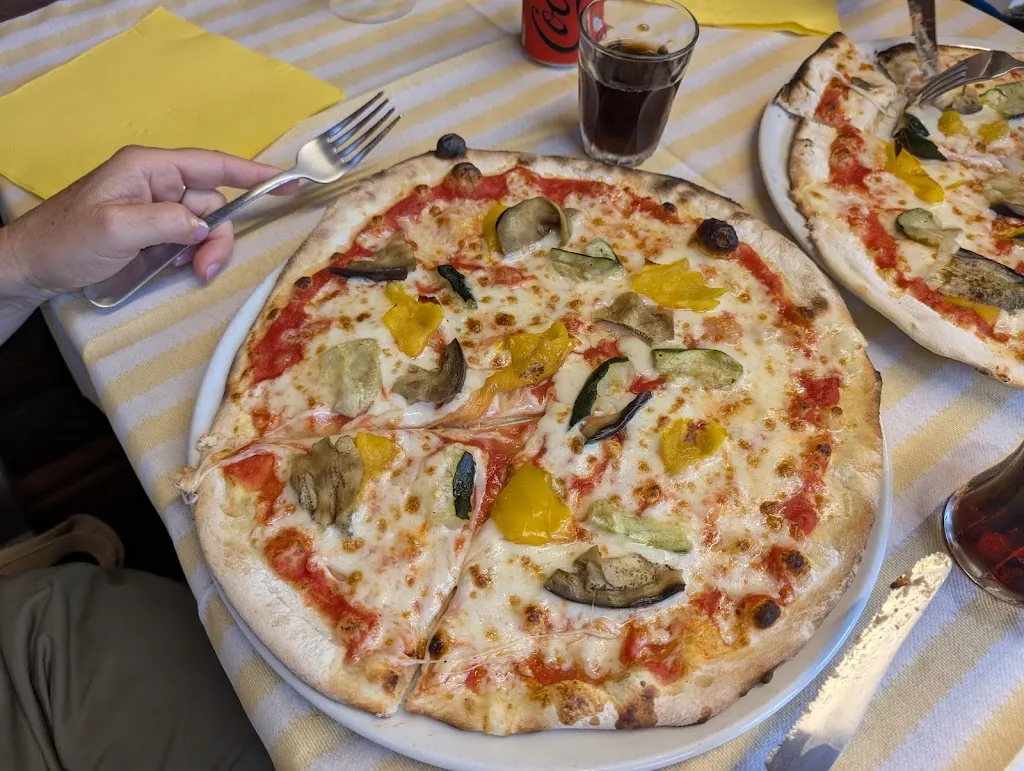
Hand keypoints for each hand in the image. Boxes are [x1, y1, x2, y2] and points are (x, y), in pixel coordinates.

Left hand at [2, 145, 292, 299]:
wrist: (34, 266)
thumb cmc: (67, 240)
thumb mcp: (115, 228)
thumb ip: (166, 222)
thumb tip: (204, 226)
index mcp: (149, 168)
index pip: (211, 164)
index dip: (251, 172)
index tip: (286, 181)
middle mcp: (158, 183)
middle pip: (212, 203)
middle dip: (216, 235)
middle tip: (204, 267)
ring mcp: (156, 209)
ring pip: (205, 226)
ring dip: (205, 251)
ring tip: (191, 273)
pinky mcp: (154, 232)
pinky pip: (189, 240)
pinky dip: (191, 257)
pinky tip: (176, 269)